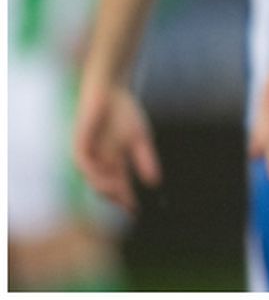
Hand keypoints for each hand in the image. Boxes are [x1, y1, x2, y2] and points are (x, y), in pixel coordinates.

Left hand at [72, 77, 161, 213]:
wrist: (110, 90)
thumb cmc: (124, 113)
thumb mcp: (140, 139)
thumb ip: (145, 160)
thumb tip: (155, 183)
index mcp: (114, 163)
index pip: (120, 187)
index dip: (127, 200)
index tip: (138, 211)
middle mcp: (99, 163)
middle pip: (105, 188)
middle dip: (116, 198)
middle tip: (129, 204)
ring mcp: (89, 154)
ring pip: (93, 179)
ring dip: (105, 188)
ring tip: (120, 192)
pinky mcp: (79, 143)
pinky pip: (83, 163)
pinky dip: (94, 172)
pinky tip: (107, 174)